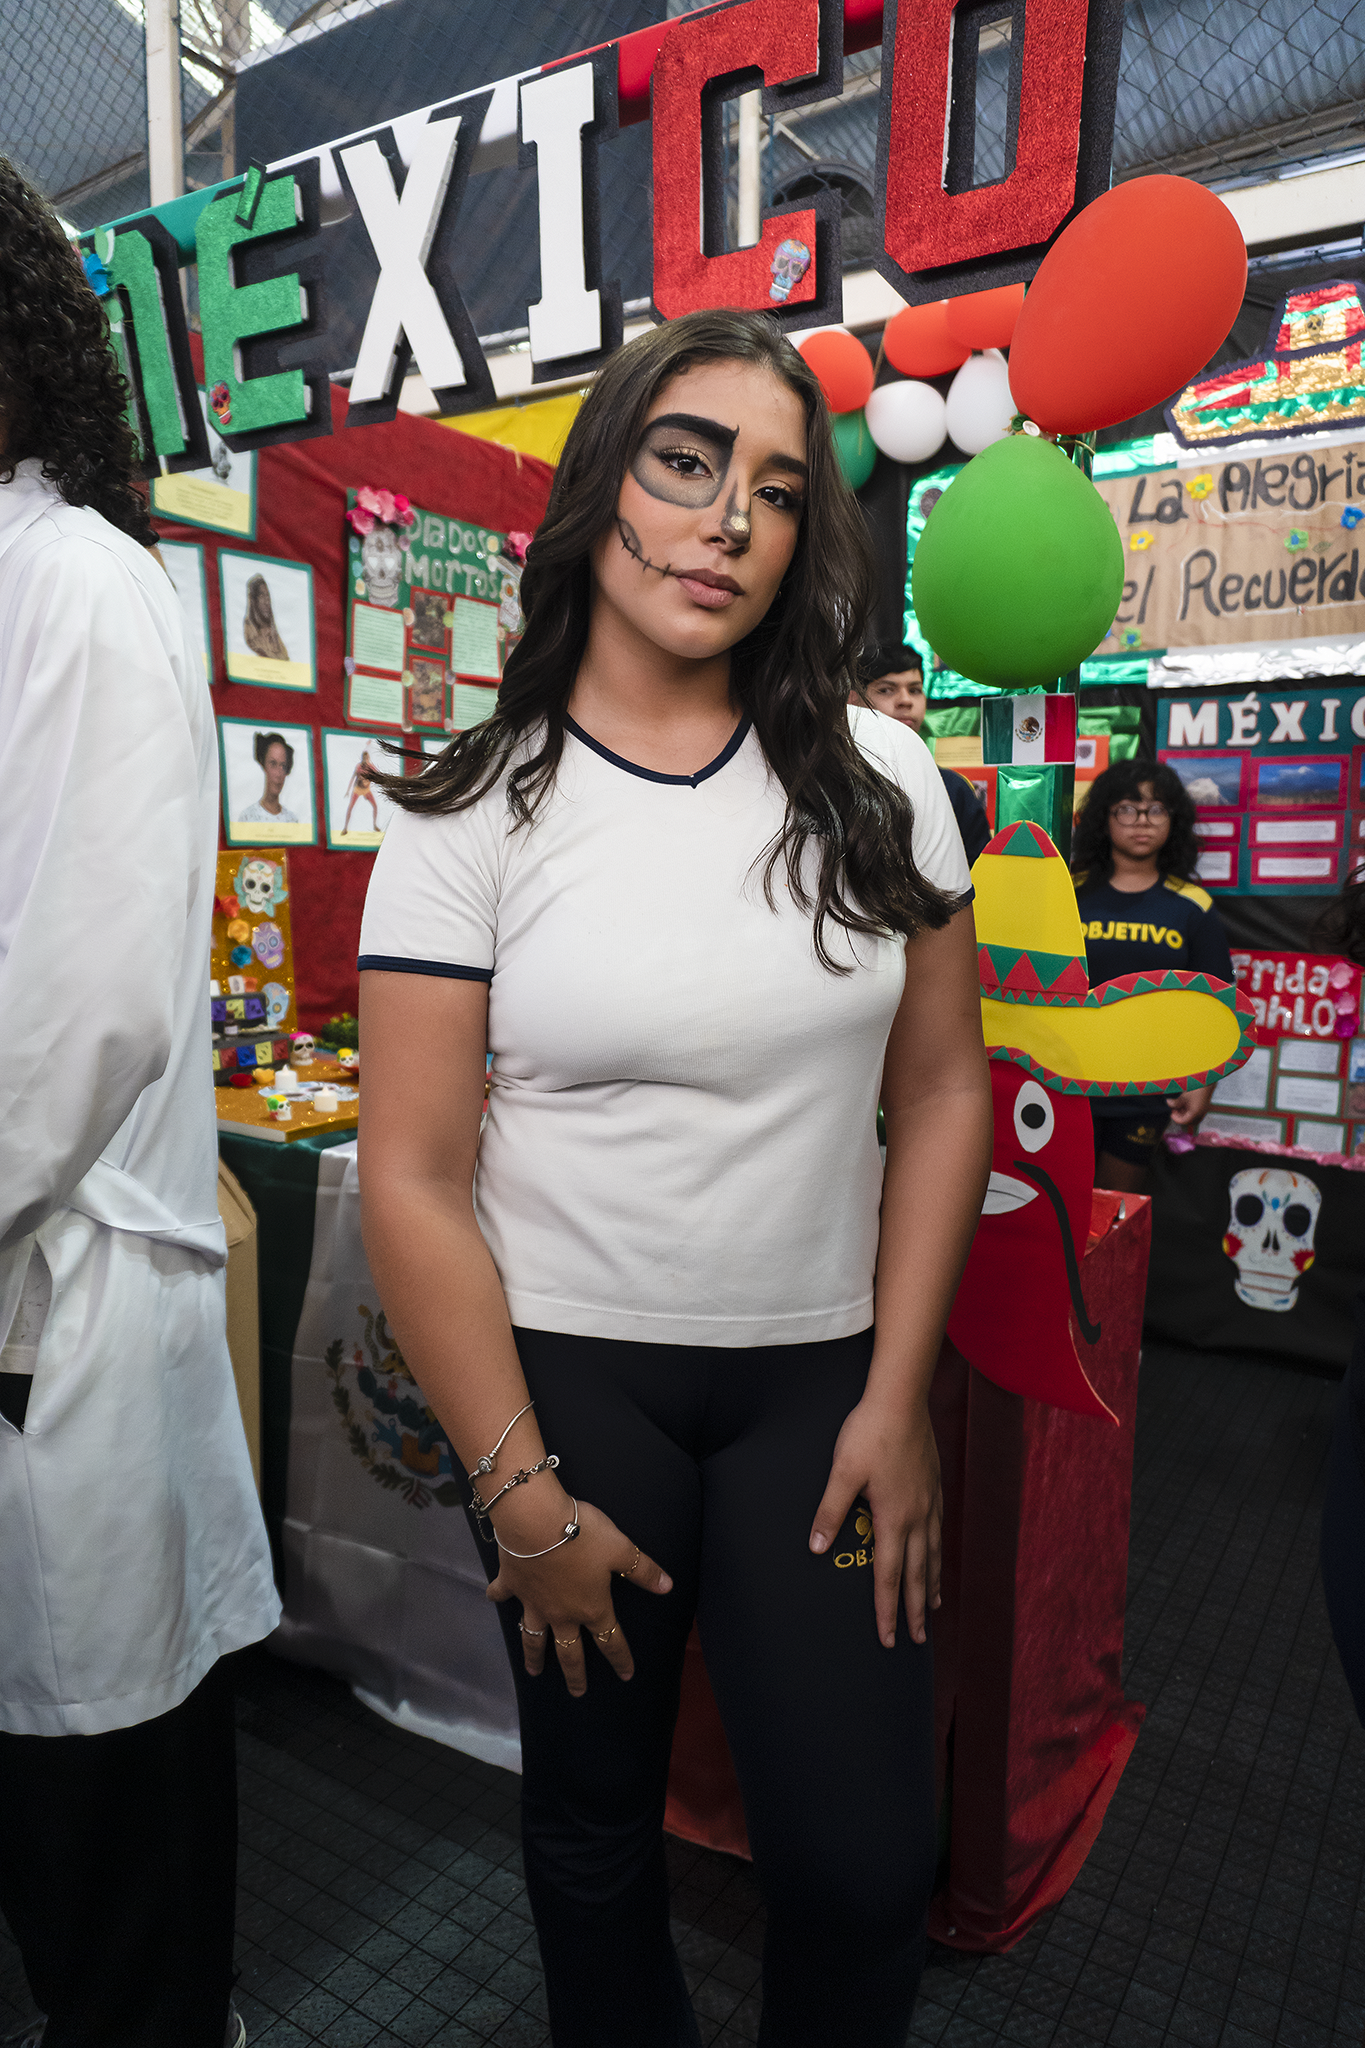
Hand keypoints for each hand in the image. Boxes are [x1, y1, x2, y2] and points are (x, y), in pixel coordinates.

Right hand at [486, 1486, 671, 1697]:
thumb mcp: (620, 1549)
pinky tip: (493, 1599)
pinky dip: (497, 1597)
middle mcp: (561, 1613)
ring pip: (533, 1637)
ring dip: (534, 1655)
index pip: (610, 1640)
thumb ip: (642, 1570)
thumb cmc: (582, 1535)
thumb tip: (668, 1587)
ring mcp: (533, 1603)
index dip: (620, 1658)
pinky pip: (502, 1595)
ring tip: (534, 1671)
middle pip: (569, 1652)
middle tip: (577, 1693)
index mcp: (591, 1608)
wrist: (535, 1522)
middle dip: (575, 1674)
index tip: (626, 1675)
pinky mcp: (511, 1584)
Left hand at [808, 1396, 941, 1648]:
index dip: (887, 1610)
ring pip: (932, 1553)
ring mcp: (929, 1501)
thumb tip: (817, 1548)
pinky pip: (938, 1530)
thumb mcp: (842, 1471)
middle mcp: (917, 1516)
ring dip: (930, 1584)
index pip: (889, 1576)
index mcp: (893, 1518)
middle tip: (916, 1640)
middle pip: (917, 1574)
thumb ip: (830, 1511)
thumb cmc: (868, 1433)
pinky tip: (936, 1553)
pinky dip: (937, 1552)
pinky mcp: (933, 1485)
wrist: (901, 1400)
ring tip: (931, 1607)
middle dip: (915, 1610)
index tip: (887, 1639)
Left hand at [1167, 1084, 1212, 1128]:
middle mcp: (1201, 1113)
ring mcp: (1203, 1109)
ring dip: (1185, 1113)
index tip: (1171, 1113)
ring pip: (1193, 1117)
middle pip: (1189, 1121)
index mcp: (1195, 1112)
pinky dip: (1189, 1110)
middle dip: (1180, 1116)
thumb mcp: (1184, 1096)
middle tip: (1174, 1110)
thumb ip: (1175, 1102)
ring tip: (1179, 1106)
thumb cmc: (1196, 1088)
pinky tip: (1185, 1103)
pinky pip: (1197, 1112)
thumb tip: (1169, 1103)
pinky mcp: (1204, 1105)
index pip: (1184, 1121)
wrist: (1207, 1081)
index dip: (1176, 1118)